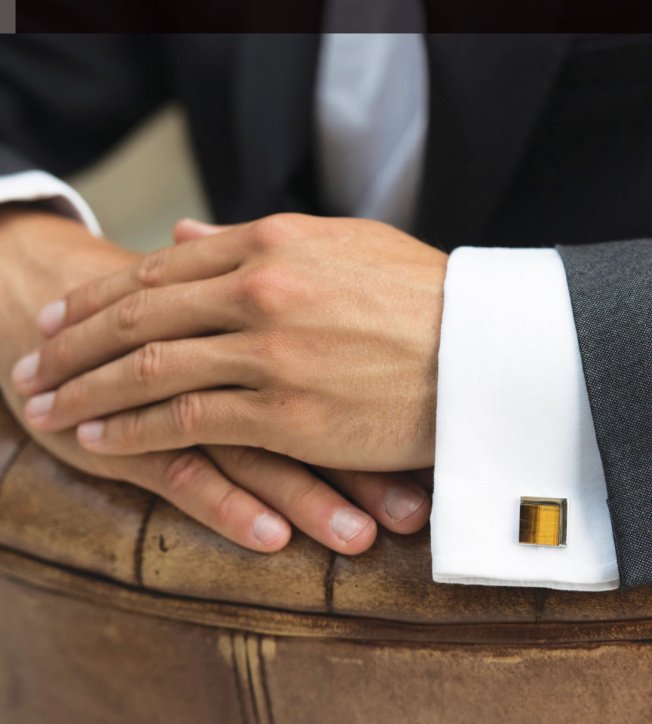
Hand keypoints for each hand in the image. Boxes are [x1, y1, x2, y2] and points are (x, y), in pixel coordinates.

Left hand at [14, 214, 447, 469]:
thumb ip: (258, 241)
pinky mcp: (287, 413)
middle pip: (140, 316)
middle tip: (32, 361)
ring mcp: (271, 352)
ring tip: (44, 406)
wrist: (489, 353)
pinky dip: (134, 430)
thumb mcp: (345, 247)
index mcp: (277, 242)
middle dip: (74, 342)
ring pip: (150, 369)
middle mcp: (263, 289)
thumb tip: (184, 237)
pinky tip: (100, 440)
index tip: (66, 316)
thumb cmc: (426, 300)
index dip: (103, 296)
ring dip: (88, 390)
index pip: (163, 269)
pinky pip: (188, 420)